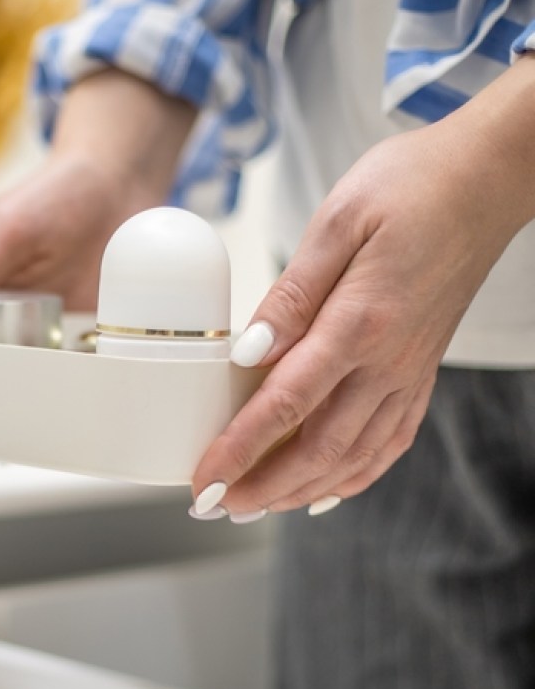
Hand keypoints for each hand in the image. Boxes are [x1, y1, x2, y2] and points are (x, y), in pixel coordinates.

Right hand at [0, 69, 197, 422]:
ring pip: (14, 390)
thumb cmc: (53, 196)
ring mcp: (44, 337)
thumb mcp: (4, 228)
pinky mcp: (85, 343)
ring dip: (2, 421)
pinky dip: (60, 408)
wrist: (121, 185)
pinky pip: (69, 384)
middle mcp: (2, 323)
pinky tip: (55, 430)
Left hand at [191, 59, 534, 520]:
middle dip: (260, 488)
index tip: (202, 478)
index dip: (239, 450)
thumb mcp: (337, 222)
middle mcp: (388, 363)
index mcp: (360, 323)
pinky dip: (351, 478)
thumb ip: (290, 296)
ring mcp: (409, 375)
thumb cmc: (410, 188)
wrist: (486, 181)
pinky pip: (387, 445)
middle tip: (212, 506)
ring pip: (352, 458)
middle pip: (317, 449)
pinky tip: (322, 491)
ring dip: (298, 492)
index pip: (286, 404)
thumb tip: (246, 354)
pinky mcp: (420, 376)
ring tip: (253, 507)